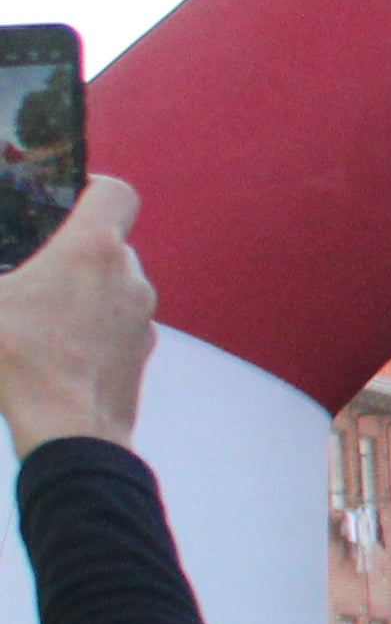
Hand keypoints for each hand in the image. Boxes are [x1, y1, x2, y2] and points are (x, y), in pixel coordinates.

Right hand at [0, 178, 153, 455]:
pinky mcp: (141, 355)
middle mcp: (130, 278)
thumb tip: (2, 281)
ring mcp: (142, 319)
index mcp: (93, 250)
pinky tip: (56, 347)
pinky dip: (91, 327)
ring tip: (36, 313)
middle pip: (108, 245)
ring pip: (113, 288)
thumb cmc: (20, 359)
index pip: (115, 195)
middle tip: (31, 265)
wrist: (68, 433)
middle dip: (71, 250)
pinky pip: (117, 326)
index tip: (62, 202)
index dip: (90, 190)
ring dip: (80, 292)